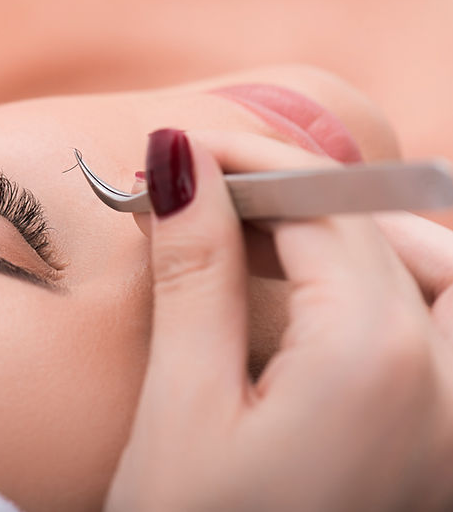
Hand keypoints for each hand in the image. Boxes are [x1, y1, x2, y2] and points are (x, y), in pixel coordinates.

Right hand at [108, 129, 452, 510]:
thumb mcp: (181, 406)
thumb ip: (195, 274)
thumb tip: (179, 162)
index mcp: (378, 366)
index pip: (328, 213)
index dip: (254, 165)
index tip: (185, 149)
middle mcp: (449, 393)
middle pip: (404, 236)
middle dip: (315, 198)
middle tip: (225, 201)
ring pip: (448, 285)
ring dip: (372, 240)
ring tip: (280, 242)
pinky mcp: (439, 456)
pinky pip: (446, 342)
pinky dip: (397, 296)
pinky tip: (328, 305)